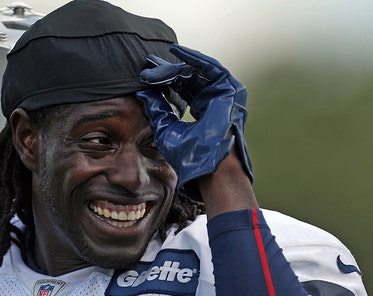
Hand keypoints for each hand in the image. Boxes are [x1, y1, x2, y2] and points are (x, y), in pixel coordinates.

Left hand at [137, 44, 252, 199]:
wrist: (207, 165)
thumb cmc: (189, 154)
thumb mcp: (165, 127)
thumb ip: (156, 108)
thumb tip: (141, 91)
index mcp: (201, 109)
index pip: (182, 88)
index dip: (163, 80)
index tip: (145, 74)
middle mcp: (212, 100)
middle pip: (188, 77)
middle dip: (166, 70)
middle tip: (147, 64)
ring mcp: (222, 94)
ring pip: (196, 72)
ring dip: (174, 66)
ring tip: (155, 64)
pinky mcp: (230, 89)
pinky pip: (211, 67)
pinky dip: (194, 59)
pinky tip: (177, 52)